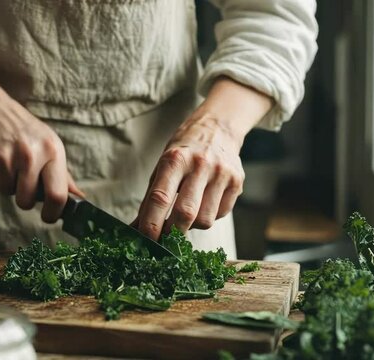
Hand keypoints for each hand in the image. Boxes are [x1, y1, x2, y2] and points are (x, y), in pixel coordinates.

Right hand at [0, 91, 82, 222]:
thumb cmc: (27, 131)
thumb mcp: (51, 146)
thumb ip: (63, 175)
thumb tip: (79, 198)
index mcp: (52, 151)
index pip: (57, 194)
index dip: (53, 212)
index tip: (49, 216)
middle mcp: (30, 154)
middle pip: (27, 201)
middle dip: (25, 199)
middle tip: (23, 184)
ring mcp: (5, 157)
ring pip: (7, 192)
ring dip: (8, 184)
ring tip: (9, 162)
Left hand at [135, 77, 271, 239]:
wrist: (217, 128)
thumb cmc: (183, 152)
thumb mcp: (162, 167)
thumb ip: (151, 198)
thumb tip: (136, 229)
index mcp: (175, 160)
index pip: (160, 198)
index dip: (151, 223)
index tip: (145, 239)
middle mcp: (200, 165)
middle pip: (185, 213)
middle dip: (173, 233)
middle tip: (165, 239)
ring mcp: (221, 173)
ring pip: (205, 220)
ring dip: (192, 226)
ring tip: (187, 214)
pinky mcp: (237, 182)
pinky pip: (220, 214)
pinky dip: (208, 216)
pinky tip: (204, 203)